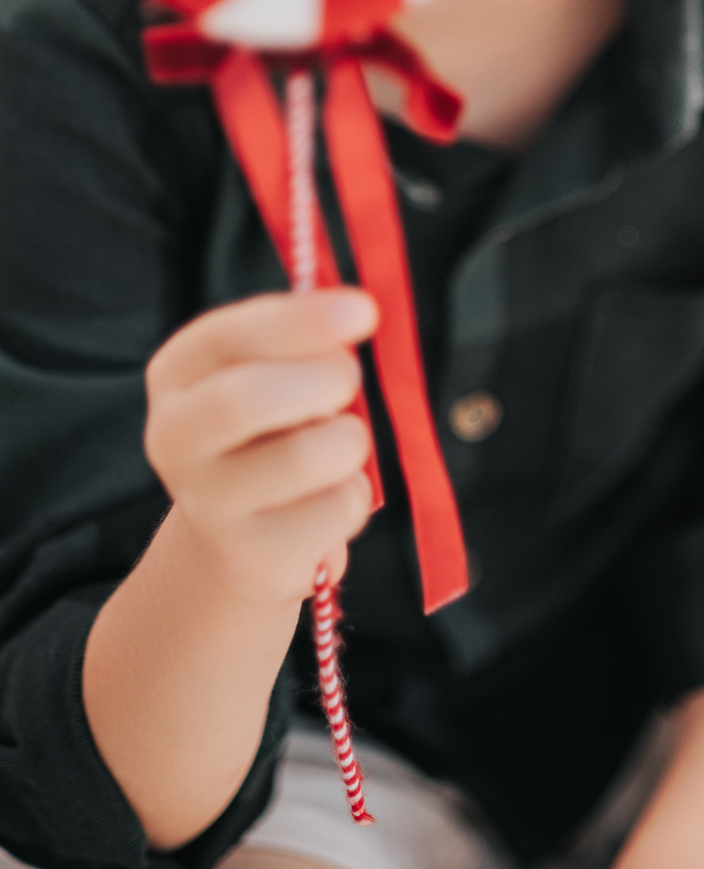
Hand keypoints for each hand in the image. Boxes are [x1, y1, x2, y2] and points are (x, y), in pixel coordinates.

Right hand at [144, 288, 379, 603]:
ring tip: (338, 446)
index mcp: (177, 374)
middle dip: (322, 379)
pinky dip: (356, 494)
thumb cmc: (272, 429)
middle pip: (245, 399)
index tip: (364, 311)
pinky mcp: (252, 557)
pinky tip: (329, 497)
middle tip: (350, 380)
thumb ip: (303, 340)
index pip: (225, 337)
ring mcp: (206, 505)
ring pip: (308, 456)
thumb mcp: (272, 372)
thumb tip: (358, 311)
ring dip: (350, 440)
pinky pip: (338, 507)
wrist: (237, 538)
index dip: (299, 321)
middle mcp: (173, 438)